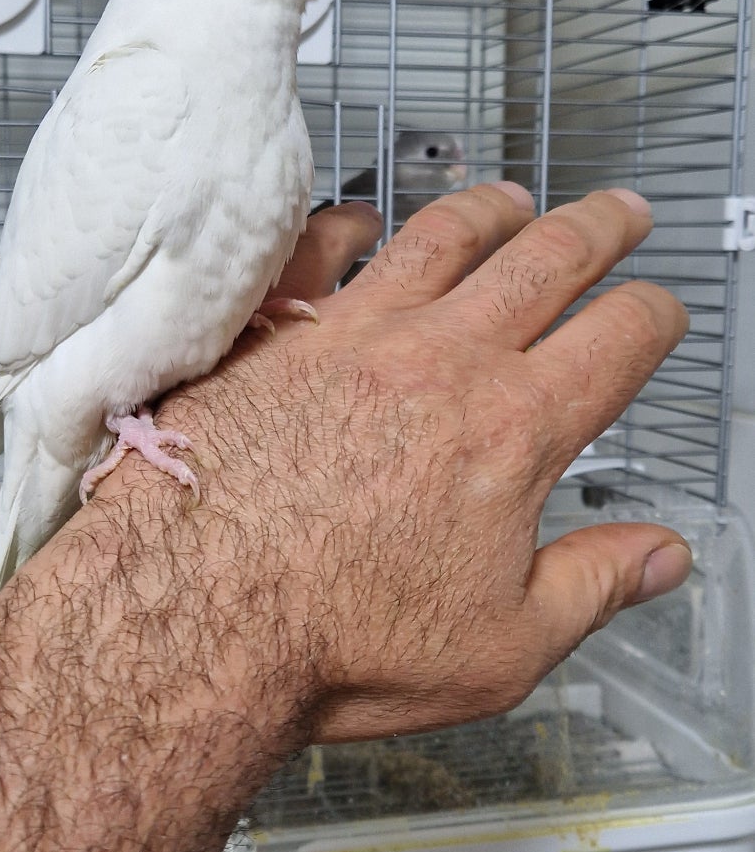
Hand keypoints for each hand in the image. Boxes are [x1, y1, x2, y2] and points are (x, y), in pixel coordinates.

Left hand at [96, 183, 691, 742]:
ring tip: (511, 201)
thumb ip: (593, 587)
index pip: (617, 341)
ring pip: (441, 237)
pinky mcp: (270, 335)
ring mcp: (350, 335)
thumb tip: (660, 557)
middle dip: (598, 228)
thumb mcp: (502, 650)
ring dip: (489, 209)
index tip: (660, 313)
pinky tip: (357, 222)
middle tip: (621, 213)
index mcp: (513, 432)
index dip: (655, 317)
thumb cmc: (335, 645)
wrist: (191, 621)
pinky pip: (317, 247)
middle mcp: (440, 361)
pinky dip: (347, 223)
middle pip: (546, 260)